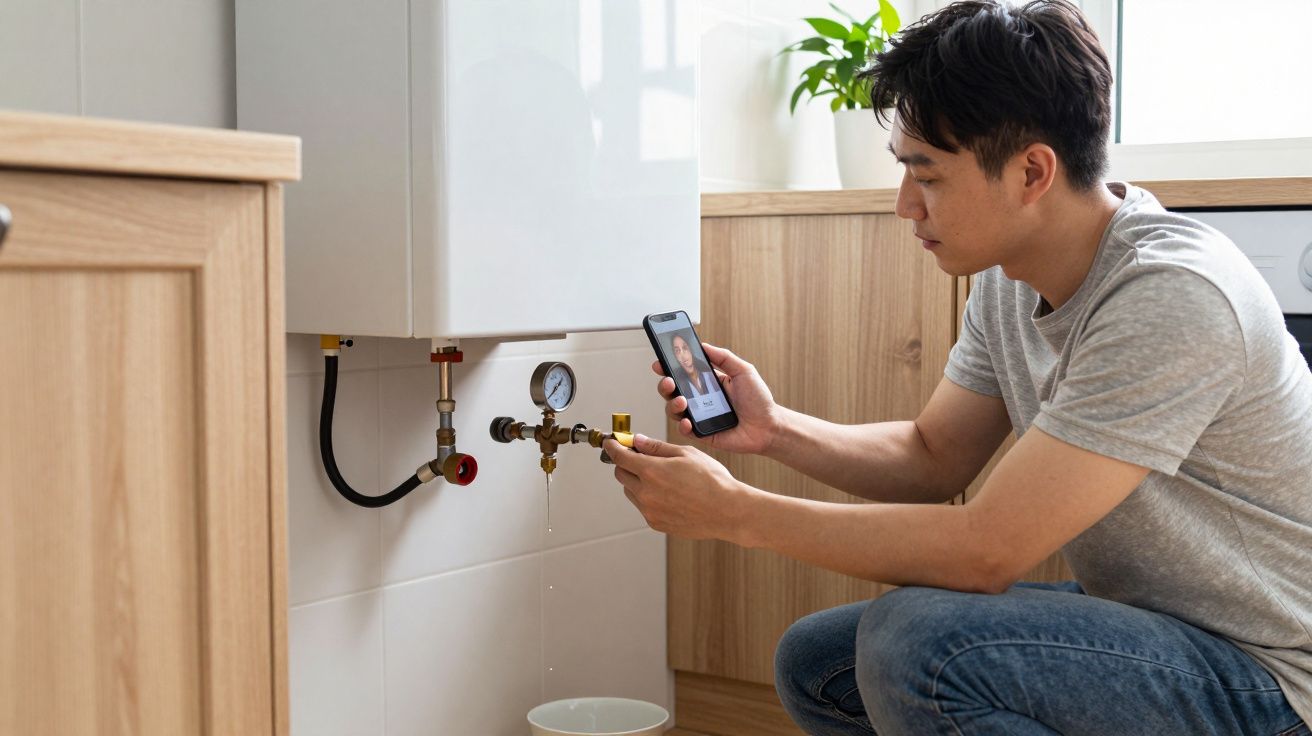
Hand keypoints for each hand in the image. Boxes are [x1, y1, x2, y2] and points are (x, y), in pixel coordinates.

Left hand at [604, 433, 757, 541]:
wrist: (728, 511)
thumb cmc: (712, 481)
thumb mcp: (686, 454)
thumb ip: (657, 447)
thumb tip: (637, 441)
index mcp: (652, 471)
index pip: (619, 456)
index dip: (613, 447)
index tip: (612, 442)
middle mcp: (646, 493)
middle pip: (621, 474)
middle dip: (626, 463)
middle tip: (639, 457)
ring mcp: (650, 511)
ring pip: (631, 492)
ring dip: (637, 481)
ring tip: (661, 477)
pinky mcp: (656, 524)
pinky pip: (643, 507)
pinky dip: (648, 497)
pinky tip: (669, 493)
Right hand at [653, 342, 780, 454]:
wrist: (769, 426)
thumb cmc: (759, 400)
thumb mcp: (744, 371)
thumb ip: (724, 357)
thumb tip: (703, 345)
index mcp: (708, 383)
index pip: (683, 373)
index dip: (668, 367)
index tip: (660, 362)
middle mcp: (700, 399)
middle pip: (672, 391)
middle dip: (665, 385)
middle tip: (669, 381)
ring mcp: (699, 417)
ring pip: (674, 410)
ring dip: (672, 404)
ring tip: (682, 401)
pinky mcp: (702, 433)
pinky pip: (685, 430)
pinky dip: (682, 425)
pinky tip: (688, 421)